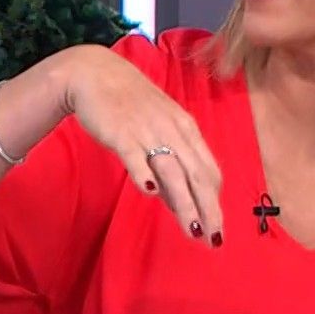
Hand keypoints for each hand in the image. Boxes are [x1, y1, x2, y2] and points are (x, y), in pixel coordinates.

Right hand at [57, 45, 223, 242]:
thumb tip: (178, 200)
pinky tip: (150, 193)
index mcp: (185, 130)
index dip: (215, 201)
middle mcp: (172, 131)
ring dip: (185, 203)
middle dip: (208, 209)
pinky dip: (143, 173)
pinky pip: (135, 155)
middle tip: (214, 240)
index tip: (218, 228)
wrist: (96, 73)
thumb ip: (170, 162)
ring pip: (172, 171)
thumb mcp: (159, 127)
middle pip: (196, 175)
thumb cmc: (129, 103)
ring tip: (193, 230)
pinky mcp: (121, 132)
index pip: (208, 170)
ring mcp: (147, 131)